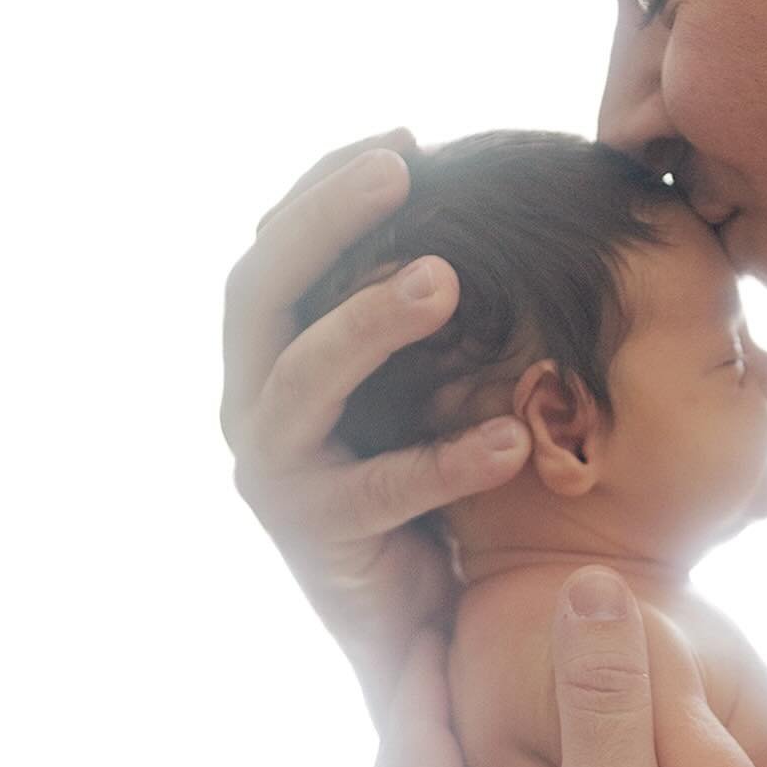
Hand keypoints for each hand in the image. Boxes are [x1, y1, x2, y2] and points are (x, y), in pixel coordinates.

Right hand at [220, 129, 531, 724]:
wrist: (424, 628)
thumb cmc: (434, 488)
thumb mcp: (423, 383)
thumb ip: (428, 314)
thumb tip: (496, 212)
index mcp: (273, 360)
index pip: (277, 250)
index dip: (325, 187)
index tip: (404, 138)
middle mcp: (254, 408)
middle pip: (262, 291)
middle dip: (326, 220)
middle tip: (401, 168)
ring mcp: (276, 475)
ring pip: (302, 379)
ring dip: (369, 320)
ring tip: (446, 279)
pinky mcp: (316, 539)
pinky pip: (380, 490)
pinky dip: (444, 458)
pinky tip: (511, 437)